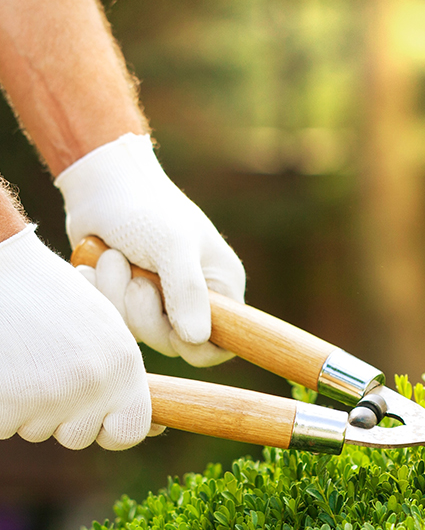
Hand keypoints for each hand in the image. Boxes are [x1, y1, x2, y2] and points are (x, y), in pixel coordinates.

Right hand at [0, 225, 152, 449]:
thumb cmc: (46, 296)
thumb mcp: (103, 329)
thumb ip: (125, 379)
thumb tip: (155, 428)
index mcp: (122, 365)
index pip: (130, 432)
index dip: (111, 429)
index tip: (96, 415)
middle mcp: (92, 385)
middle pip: (79, 436)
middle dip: (62, 416)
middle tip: (46, 369)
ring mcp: (48, 398)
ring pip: (38, 431)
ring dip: (29, 408)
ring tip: (23, 358)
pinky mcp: (6, 406)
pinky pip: (5, 426)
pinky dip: (1, 406)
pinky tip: (4, 367)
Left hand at [55, 133, 245, 366]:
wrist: (100, 182)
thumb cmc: (146, 207)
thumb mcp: (172, 246)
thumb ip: (188, 293)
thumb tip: (197, 339)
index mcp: (221, 287)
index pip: (223, 342)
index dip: (199, 347)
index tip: (174, 331)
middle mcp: (195, 300)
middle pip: (174, 343)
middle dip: (144, 312)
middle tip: (136, 277)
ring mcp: (161, 302)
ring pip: (139, 332)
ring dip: (117, 295)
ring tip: (113, 258)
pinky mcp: (129, 300)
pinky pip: (114, 319)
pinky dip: (100, 293)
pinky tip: (95, 266)